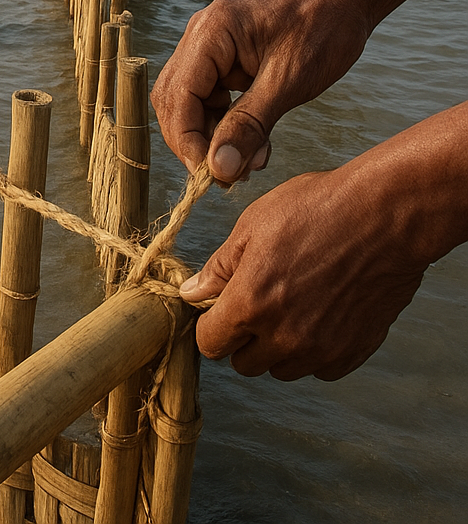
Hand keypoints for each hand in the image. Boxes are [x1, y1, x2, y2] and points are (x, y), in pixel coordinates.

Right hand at [150, 0, 369, 179]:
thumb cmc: (324, 27)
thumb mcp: (289, 82)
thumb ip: (250, 125)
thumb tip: (218, 169)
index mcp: (211, 33)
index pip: (179, 95)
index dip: (188, 140)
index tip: (211, 176)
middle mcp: (200, 37)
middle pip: (174, 101)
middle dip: (195, 141)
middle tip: (226, 175)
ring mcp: (209, 48)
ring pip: (189, 103)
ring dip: (211, 137)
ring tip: (248, 163)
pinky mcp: (223, 60)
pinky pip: (210, 99)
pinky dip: (225, 126)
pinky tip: (253, 144)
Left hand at [179, 162, 428, 379]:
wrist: (385, 215)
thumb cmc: (317, 210)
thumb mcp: (252, 226)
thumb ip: (219, 268)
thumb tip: (193, 293)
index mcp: (251, 304)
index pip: (210, 343)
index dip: (210, 324)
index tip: (220, 307)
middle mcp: (284, 337)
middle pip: (244, 363)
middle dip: (243, 338)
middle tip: (258, 301)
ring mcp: (322, 349)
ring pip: (282, 369)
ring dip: (278, 346)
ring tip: (292, 303)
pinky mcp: (354, 351)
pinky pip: (320, 368)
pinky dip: (315, 350)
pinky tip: (320, 312)